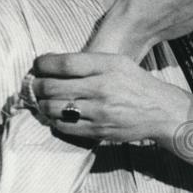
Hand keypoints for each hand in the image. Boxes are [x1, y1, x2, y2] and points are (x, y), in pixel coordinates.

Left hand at [31, 52, 191, 142]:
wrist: (160, 111)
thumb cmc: (136, 83)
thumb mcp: (118, 63)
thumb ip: (89, 62)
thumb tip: (53, 64)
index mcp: (108, 66)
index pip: (65, 63)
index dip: (44, 64)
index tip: (37, 65)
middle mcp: (103, 88)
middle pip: (54, 87)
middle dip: (36, 86)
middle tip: (32, 85)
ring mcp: (100, 112)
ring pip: (55, 108)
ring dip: (42, 104)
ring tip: (42, 100)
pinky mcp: (98, 131)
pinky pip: (64, 127)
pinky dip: (54, 120)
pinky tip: (55, 115)